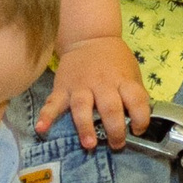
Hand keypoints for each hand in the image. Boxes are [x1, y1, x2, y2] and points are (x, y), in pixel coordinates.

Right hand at [37, 36, 152, 149]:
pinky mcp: (62, 88)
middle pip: (110, 107)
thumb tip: (139, 121)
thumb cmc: (114, 62)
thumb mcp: (132, 73)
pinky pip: (53, 103)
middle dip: (115, 130)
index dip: (141, 118)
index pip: (136, 100)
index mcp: (122, 80)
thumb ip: (135, 95)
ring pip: (83, 107)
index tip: (138, 130)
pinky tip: (41, 128)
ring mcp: (80, 86)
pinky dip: (46, 116)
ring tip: (89, 144)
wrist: (90, 38)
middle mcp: (102, 83)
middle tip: (117, 145)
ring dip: (86, 127)